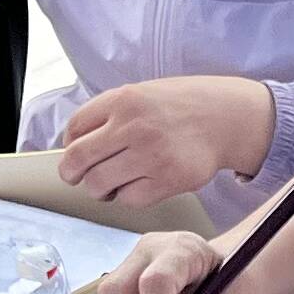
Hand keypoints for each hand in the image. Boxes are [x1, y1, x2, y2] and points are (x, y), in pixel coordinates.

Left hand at [57, 78, 268, 209]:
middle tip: (78, 178)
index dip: (69, 147)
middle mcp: (134, 126)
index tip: (75, 155)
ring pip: (99, 184)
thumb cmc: (180, 107)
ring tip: (110, 184)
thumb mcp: (140, 94)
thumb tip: (73, 147)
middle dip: (72, 174)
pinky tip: (137, 185)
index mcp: (123, 99)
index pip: (74, 129)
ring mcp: (151, 154)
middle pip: (78, 159)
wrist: (225, 117)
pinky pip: (129, 199)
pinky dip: (127, 197)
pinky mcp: (168, 180)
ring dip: (99, 189)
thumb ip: (108, 114)